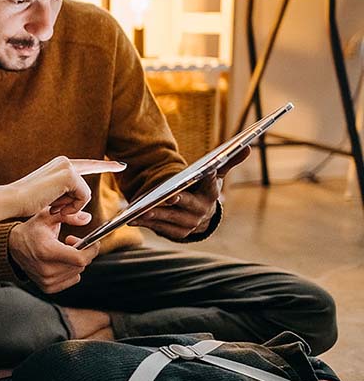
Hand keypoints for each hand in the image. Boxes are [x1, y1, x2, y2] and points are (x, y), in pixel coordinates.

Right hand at [8, 208, 100, 293]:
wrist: (13, 247)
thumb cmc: (32, 230)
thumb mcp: (47, 216)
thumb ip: (68, 215)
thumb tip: (87, 218)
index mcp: (47, 251)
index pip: (80, 258)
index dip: (92, 250)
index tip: (93, 241)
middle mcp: (47, 269)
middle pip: (80, 265)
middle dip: (82, 251)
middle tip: (71, 240)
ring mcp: (46, 280)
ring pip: (77, 272)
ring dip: (76, 261)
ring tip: (63, 250)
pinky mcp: (47, 287)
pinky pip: (72, 280)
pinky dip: (71, 270)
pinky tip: (60, 261)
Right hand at [9, 156, 125, 217]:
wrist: (12, 200)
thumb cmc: (26, 204)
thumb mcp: (52, 206)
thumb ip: (70, 208)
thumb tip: (87, 218)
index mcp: (59, 166)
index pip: (86, 164)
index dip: (104, 165)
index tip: (119, 165)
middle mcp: (64, 162)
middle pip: (90, 174)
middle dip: (94, 181)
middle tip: (111, 172)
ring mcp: (67, 167)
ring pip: (84, 192)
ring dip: (72, 206)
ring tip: (52, 207)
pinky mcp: (69, 175)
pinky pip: (83, 197)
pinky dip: (72, 207)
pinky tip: (56, 207)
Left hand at [131, 146, 250, 239]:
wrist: (201, 215)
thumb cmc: (204, 189)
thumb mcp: (216, 174)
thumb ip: (228, 161)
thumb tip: (247, 146)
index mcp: (211, 194)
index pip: (211, 186)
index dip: (209, 179)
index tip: (206, 171)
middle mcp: (201, 211)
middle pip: (188, 205)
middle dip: (179, 200)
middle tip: (169, 196)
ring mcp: (188, 224)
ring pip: (170, 218)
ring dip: (157, 215)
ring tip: (142, 210)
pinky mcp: (177, 233)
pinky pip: (159, 228)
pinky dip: (146, 223)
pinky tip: (133, 218)